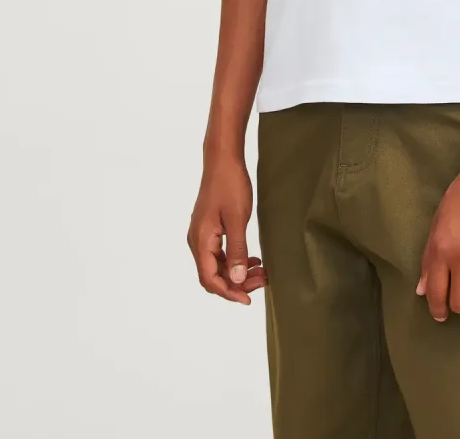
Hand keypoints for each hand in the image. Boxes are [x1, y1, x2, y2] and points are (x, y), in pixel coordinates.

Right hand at [187, 154, 266, 304]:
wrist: (222, 160)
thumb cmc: (230, 185)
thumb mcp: (237, 219)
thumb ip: (237, 250)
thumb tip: (236, 280)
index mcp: (200, 241)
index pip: (210, 279)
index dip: (228, 293)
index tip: (248, 299)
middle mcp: (197, 241)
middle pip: (213, 275)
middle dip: (236, 284)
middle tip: (262, 282)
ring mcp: (202, 235)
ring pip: (217, 265)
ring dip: (237, 272)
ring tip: (261, 272)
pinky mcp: (209, 229)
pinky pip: (219, 253)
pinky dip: (235, 260)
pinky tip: (252, 259)